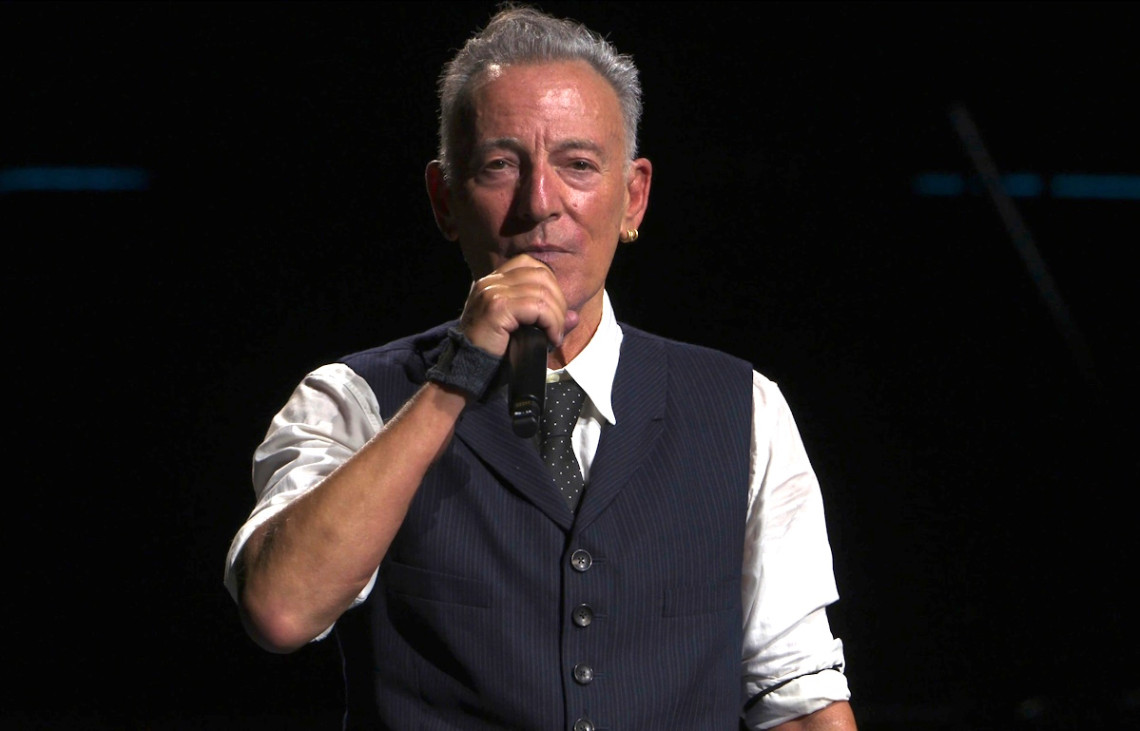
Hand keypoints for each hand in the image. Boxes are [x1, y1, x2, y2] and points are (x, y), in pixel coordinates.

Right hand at [458, 254, 579, 356]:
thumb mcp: (522, 330)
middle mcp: (490, 282)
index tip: (554, 313)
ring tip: (554, 336)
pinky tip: (550, 338)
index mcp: (493, 282)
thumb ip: (547, 319)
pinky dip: (551, 322)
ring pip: (542, 291)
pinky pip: (537, 307)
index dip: (550, 286)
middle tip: (557, 328)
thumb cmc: (492, 353)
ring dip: (556, 316)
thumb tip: (574, 316)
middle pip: (541, 275)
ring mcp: (492, 292)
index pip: (530, 265)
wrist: (467, 372)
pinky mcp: (496, 307)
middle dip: (558, 301)